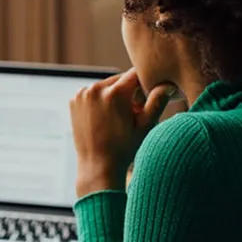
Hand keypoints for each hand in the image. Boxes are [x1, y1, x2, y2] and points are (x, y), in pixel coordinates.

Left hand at [70, 69, 172, 194]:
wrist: (97, 166)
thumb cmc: (124, 148)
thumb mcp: (145, 126)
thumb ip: (157, 102)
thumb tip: (167, 85)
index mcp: (114, 93)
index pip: (135, 75)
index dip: (143, 86)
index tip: (144, 100)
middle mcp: (95, 89)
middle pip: (120, 80)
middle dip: (128, 92)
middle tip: (132, 114)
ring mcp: (82, 94)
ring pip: (106, 86)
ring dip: (114, 96)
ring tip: (117, 119)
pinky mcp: (74, 100)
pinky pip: (93, 93)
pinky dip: (100, 100)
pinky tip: (104, 119)